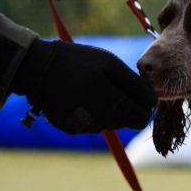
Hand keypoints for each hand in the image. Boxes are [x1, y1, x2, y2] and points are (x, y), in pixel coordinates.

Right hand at [11, 40, 157, 133]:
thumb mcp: (110, 64)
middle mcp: (98, 122)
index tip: (137, 88)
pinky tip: (82, 95)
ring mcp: (84, 128)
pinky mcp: (71, 129)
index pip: (143, 118)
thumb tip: (152, 101)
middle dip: (131, 106)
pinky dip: (94, 111)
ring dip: (113, 108)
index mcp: (111, 106)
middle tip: (119, 87)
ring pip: (112, 123)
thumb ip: (135, 84)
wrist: (38, 69)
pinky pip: (94, 123)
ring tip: (96, 87)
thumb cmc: (79, 61)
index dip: (145, 103)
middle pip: (129, 122)